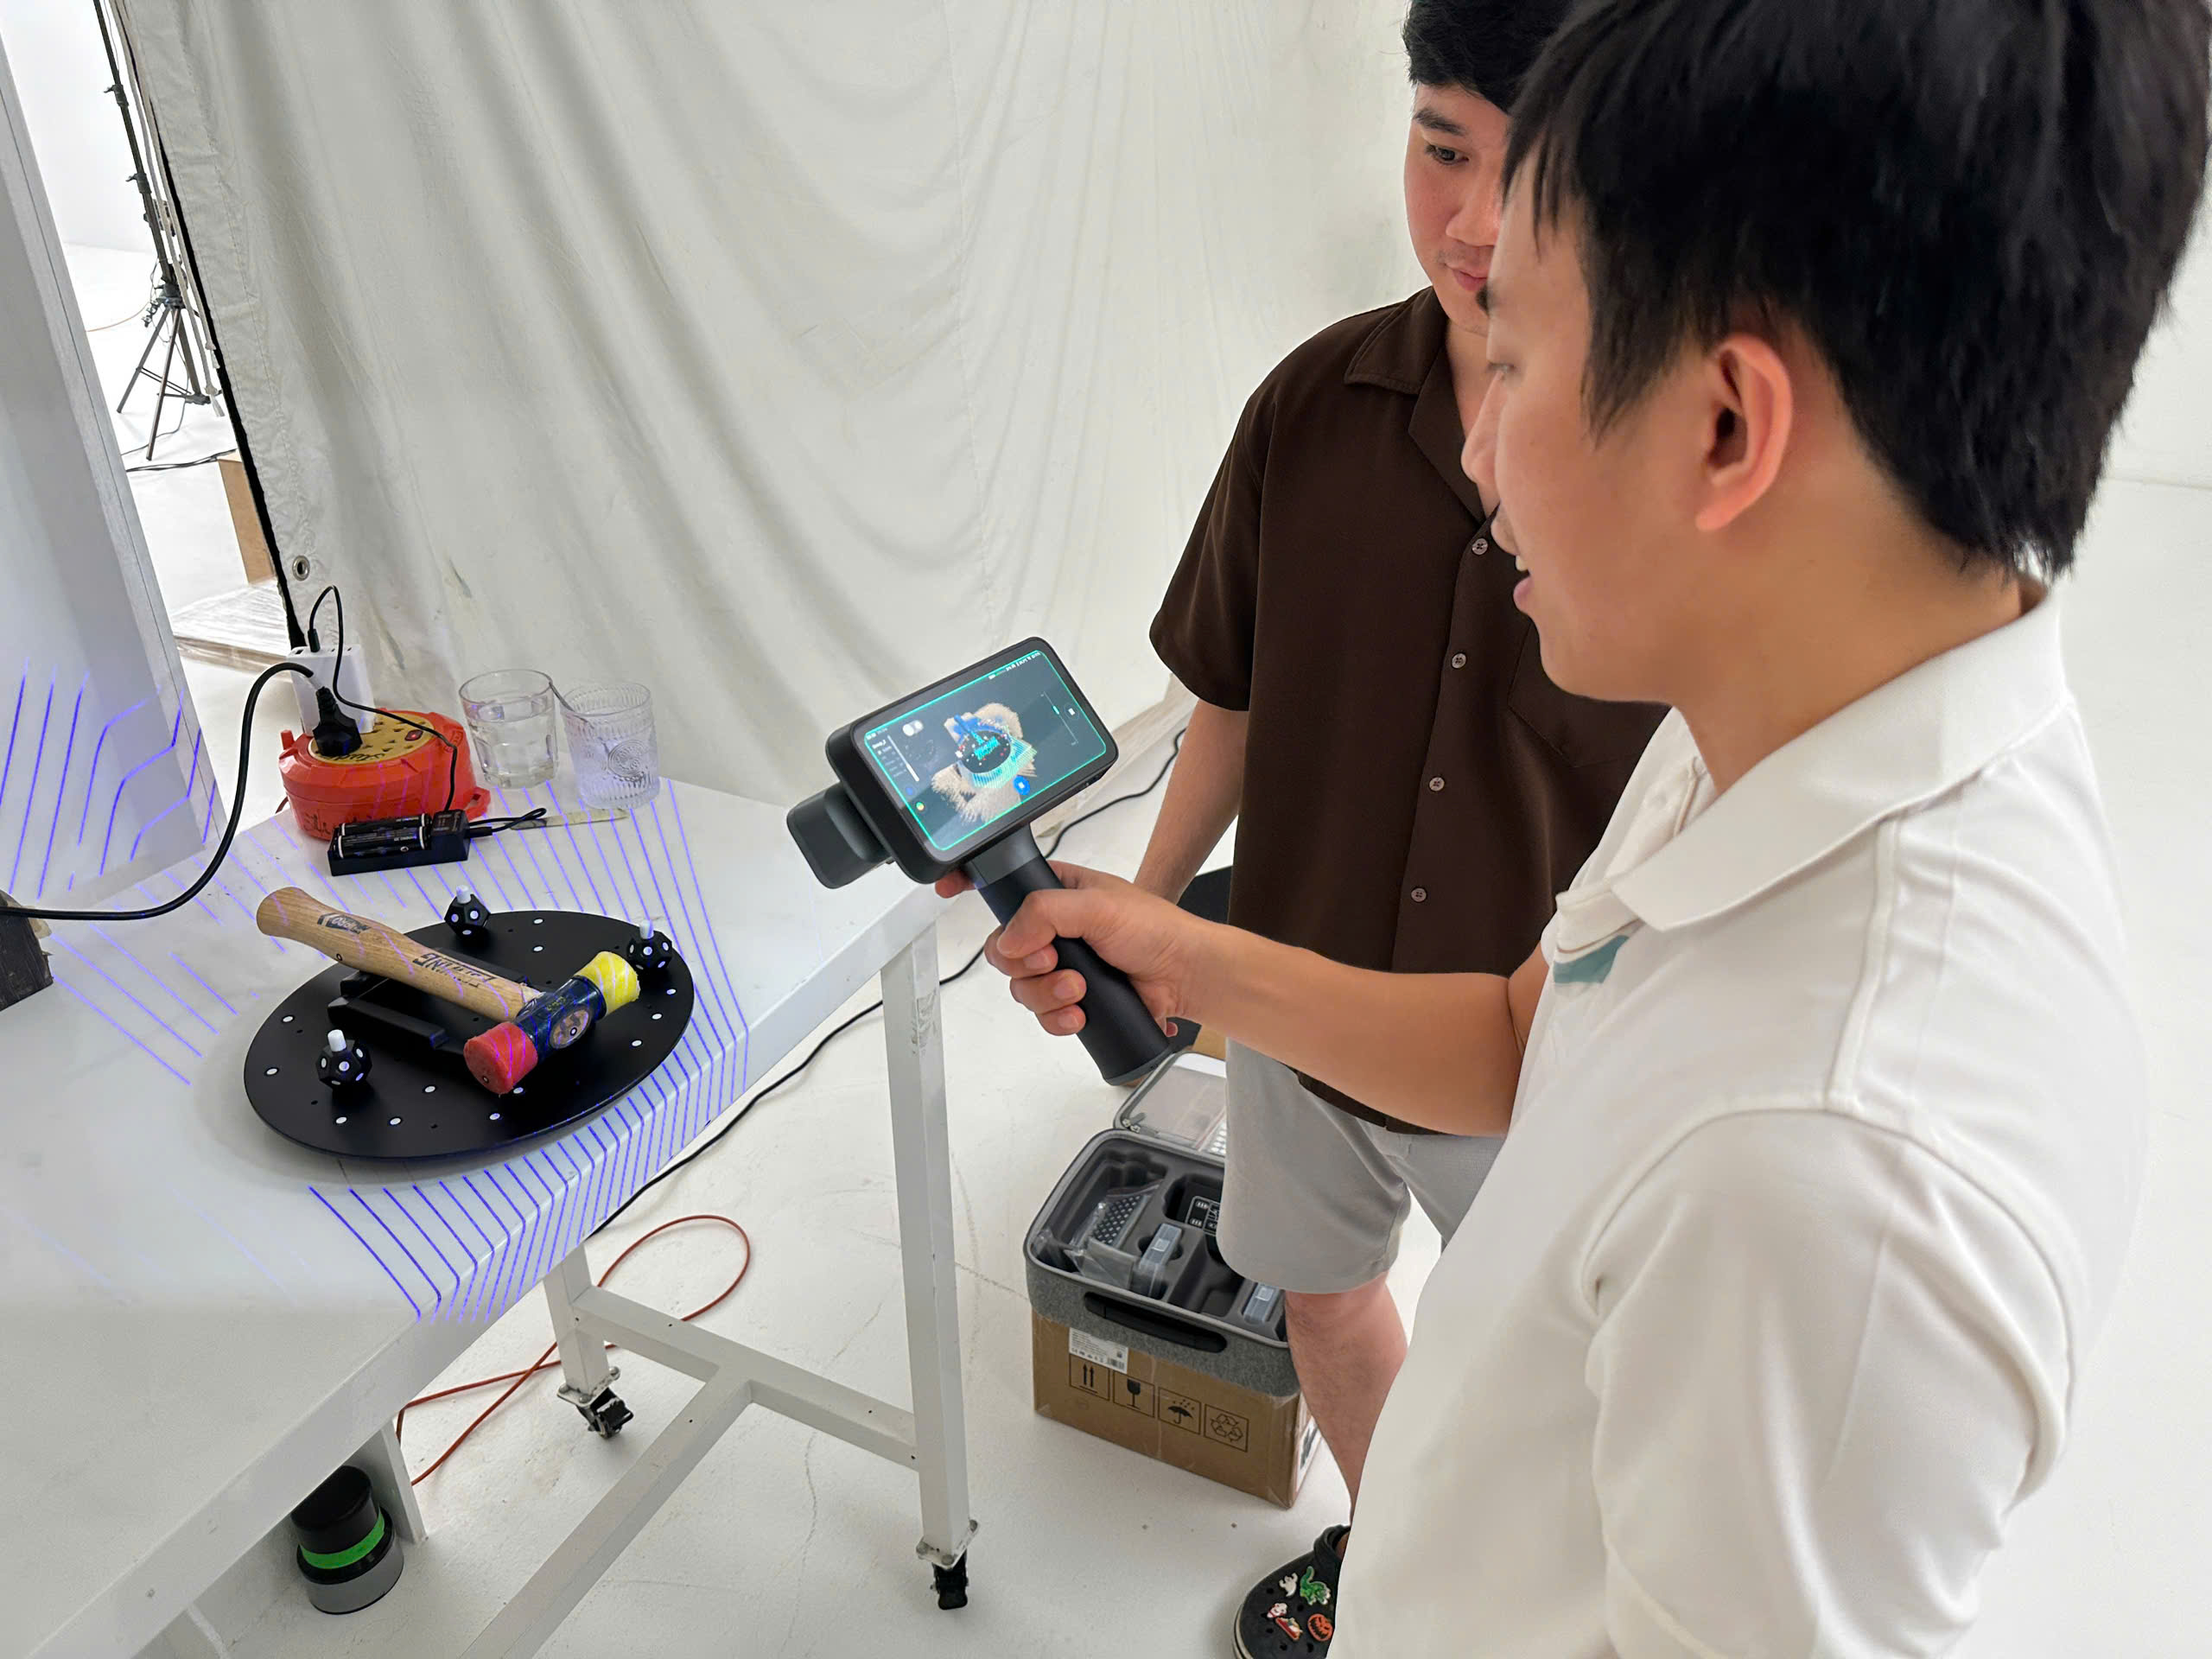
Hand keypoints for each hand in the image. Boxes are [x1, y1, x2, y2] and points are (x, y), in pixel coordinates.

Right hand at [934, 862, 1203, 1036]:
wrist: (1187, 976)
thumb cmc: (1156, 930)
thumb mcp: (1097, 905)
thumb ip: (1045, 913)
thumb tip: (1011, 939)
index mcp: (1057, 892)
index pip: (1003, 883)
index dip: (971, 886)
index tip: (947, 891)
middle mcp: (1054, 929)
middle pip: (1003, 948)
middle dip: (1024, 962)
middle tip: (1055, 960)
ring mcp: (1061, 966)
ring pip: (1020, 985)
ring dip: (1046, 992)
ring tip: (1080, 988)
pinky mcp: (1072, 1000)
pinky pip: (1041, 1014)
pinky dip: (1056, 1017)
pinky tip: (1080, 1013)